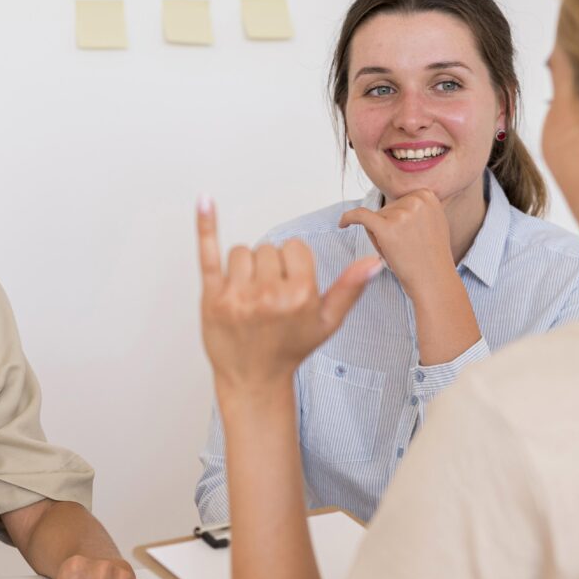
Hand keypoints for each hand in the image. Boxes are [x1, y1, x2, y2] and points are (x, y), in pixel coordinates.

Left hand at [197, 197, 381, 392]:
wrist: (254, 378)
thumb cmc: (290, 349)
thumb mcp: (327, 322)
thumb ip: (349, 289)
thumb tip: (374, 262)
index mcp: (299, 295)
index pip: (295, 248)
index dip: (293, 264)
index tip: (289, 285)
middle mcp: (268, 294)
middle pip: (268, 249)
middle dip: (269, 268)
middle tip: (268, 297)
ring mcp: (237, 296)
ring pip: (242, 252)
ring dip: (245, 267)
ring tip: (249, 295)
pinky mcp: (212, 298)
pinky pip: (208, 254)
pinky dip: (206, 226)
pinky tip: (205, 200)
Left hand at [339, 189, 454, 299]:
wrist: (433, 281)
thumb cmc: (429, 257)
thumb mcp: (432, 222)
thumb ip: (416, 209)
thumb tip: (395, 202)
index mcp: (426, 196)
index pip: (398, 202)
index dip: (399, 221)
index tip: (408, 237)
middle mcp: (416, 200)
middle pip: (386, 209)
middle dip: (390, 228)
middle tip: (407, 248)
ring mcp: (401, 213)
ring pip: (375, 218)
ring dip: (380, 236)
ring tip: (399, 252)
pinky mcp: (386, 227)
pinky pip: (359, 216)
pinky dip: (348, 218)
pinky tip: (341, 225)